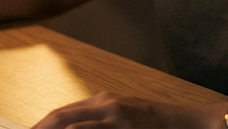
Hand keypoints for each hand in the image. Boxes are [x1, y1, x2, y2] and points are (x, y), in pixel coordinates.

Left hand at [33, 92, 225, 128]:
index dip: (43, 125)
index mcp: (102, 100)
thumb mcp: (122, 113)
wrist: (184, 121)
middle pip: (62, 117)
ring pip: (73, 125)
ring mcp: (115, 118)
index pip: (63, 113)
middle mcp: (105, 105)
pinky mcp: (124, 128)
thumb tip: (71, 126)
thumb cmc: (152, 122)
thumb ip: (98, 117)